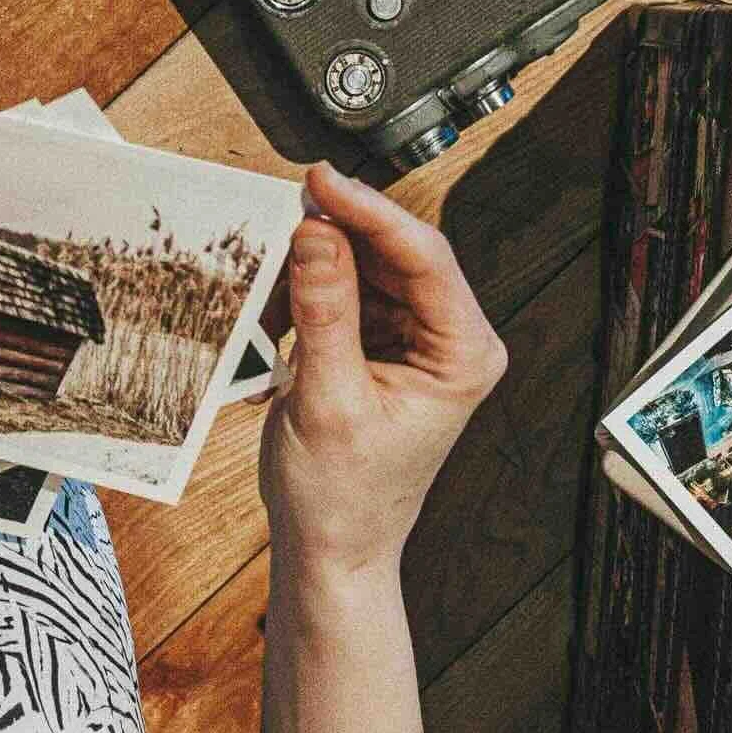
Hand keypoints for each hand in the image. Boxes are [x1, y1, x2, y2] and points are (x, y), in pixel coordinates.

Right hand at [260, 160, 507, 577]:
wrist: (333, 550)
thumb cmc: (345, 498)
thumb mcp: (328, 400)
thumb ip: (324, 311)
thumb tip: (316, 232)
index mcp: (463, 354)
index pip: (424, 258)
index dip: (370, 212)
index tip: (321, 182)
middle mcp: (449, 339)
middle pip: (393, 253)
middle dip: (334, 235)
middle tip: (280, 214)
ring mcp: (413, 340)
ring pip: (362, 267)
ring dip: (310, 270)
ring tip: (268, 290)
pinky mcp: (378, 344)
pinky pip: (340, 294)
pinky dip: (302, 297)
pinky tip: (273, 318)